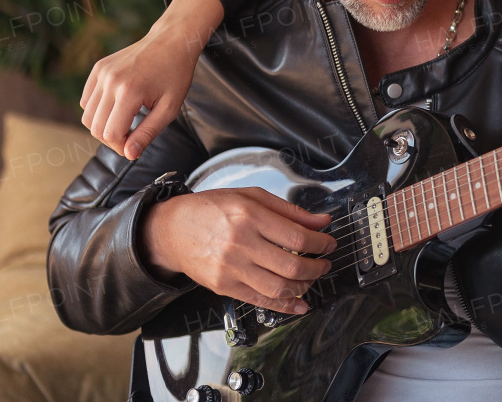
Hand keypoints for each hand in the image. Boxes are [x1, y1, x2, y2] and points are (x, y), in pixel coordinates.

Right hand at [81, 0, 223, 159]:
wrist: (171, 42)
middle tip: (132, 136)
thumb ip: (148, 133)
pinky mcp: (98, 69)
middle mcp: (110, 82)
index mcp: (129, 92)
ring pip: (87, 115)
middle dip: (112, 139)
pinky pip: (86, 100)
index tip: (135, 146)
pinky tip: (118, 107)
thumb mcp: (169, 108)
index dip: (122, 146)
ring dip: (103, 125)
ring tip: (126, 121)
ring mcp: (101, 73)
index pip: (111, 134)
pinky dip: (98, 110)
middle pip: (96, 128)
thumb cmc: (176, 75)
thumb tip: (129, 154)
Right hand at [141, 187, 336, 313]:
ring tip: (313, 278)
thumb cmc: (211, 209)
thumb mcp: (251, 197)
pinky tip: (299, 303)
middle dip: (317, 267)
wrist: (171, 230)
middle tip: (326, 263)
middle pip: (291, 264)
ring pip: (278, 287)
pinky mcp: (224, 286)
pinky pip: (259, 301)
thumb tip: (321, 221)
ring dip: (305, 286)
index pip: (297, 236)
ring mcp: (231, 268)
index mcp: (249, 216)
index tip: (330, 244)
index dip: (321, 243)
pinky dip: (284, 305)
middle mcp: (240, 244)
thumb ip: (289, 210)